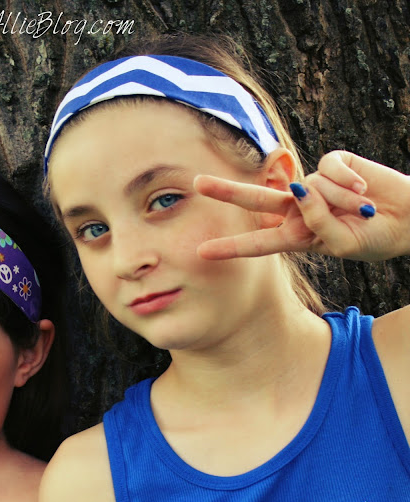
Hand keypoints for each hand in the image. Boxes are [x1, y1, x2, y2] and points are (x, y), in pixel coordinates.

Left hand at [194, 150, 409, 260]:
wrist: (408, 219)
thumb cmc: (373, 238)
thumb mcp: (342, 244)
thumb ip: (317, 223)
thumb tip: (299, 189)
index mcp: (295, 235)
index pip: (257, 242)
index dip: (231, 247)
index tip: (202, 252)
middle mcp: (298, 209)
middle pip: (256, 199)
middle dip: (226, 191)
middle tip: (197, 184)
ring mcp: (313, 186)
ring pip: (310, 187)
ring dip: (342, 201)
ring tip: (363, 210)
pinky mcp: (333, 164)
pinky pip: (328, 169)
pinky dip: (348, 181)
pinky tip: (364, 188)